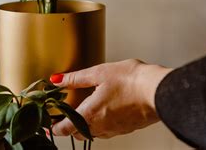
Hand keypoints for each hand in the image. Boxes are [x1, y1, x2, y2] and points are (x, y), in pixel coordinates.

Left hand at [50, 59, 171, 138]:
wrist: (159, 90)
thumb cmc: (131, 81)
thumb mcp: (98, 73)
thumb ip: (75, 78)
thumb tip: (56, 80)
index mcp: (90, 114)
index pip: (65, 128)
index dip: (54, 128)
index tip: (47, 125)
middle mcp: (101, 126)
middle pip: (77, 133)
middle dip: (67, 127)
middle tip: (61, 117)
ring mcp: (115, 129)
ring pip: (92, 133)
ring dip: (83, 125)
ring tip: (79, 112)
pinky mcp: (126, 128)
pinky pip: (107, 130)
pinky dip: (98, 124)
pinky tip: (101, 112)